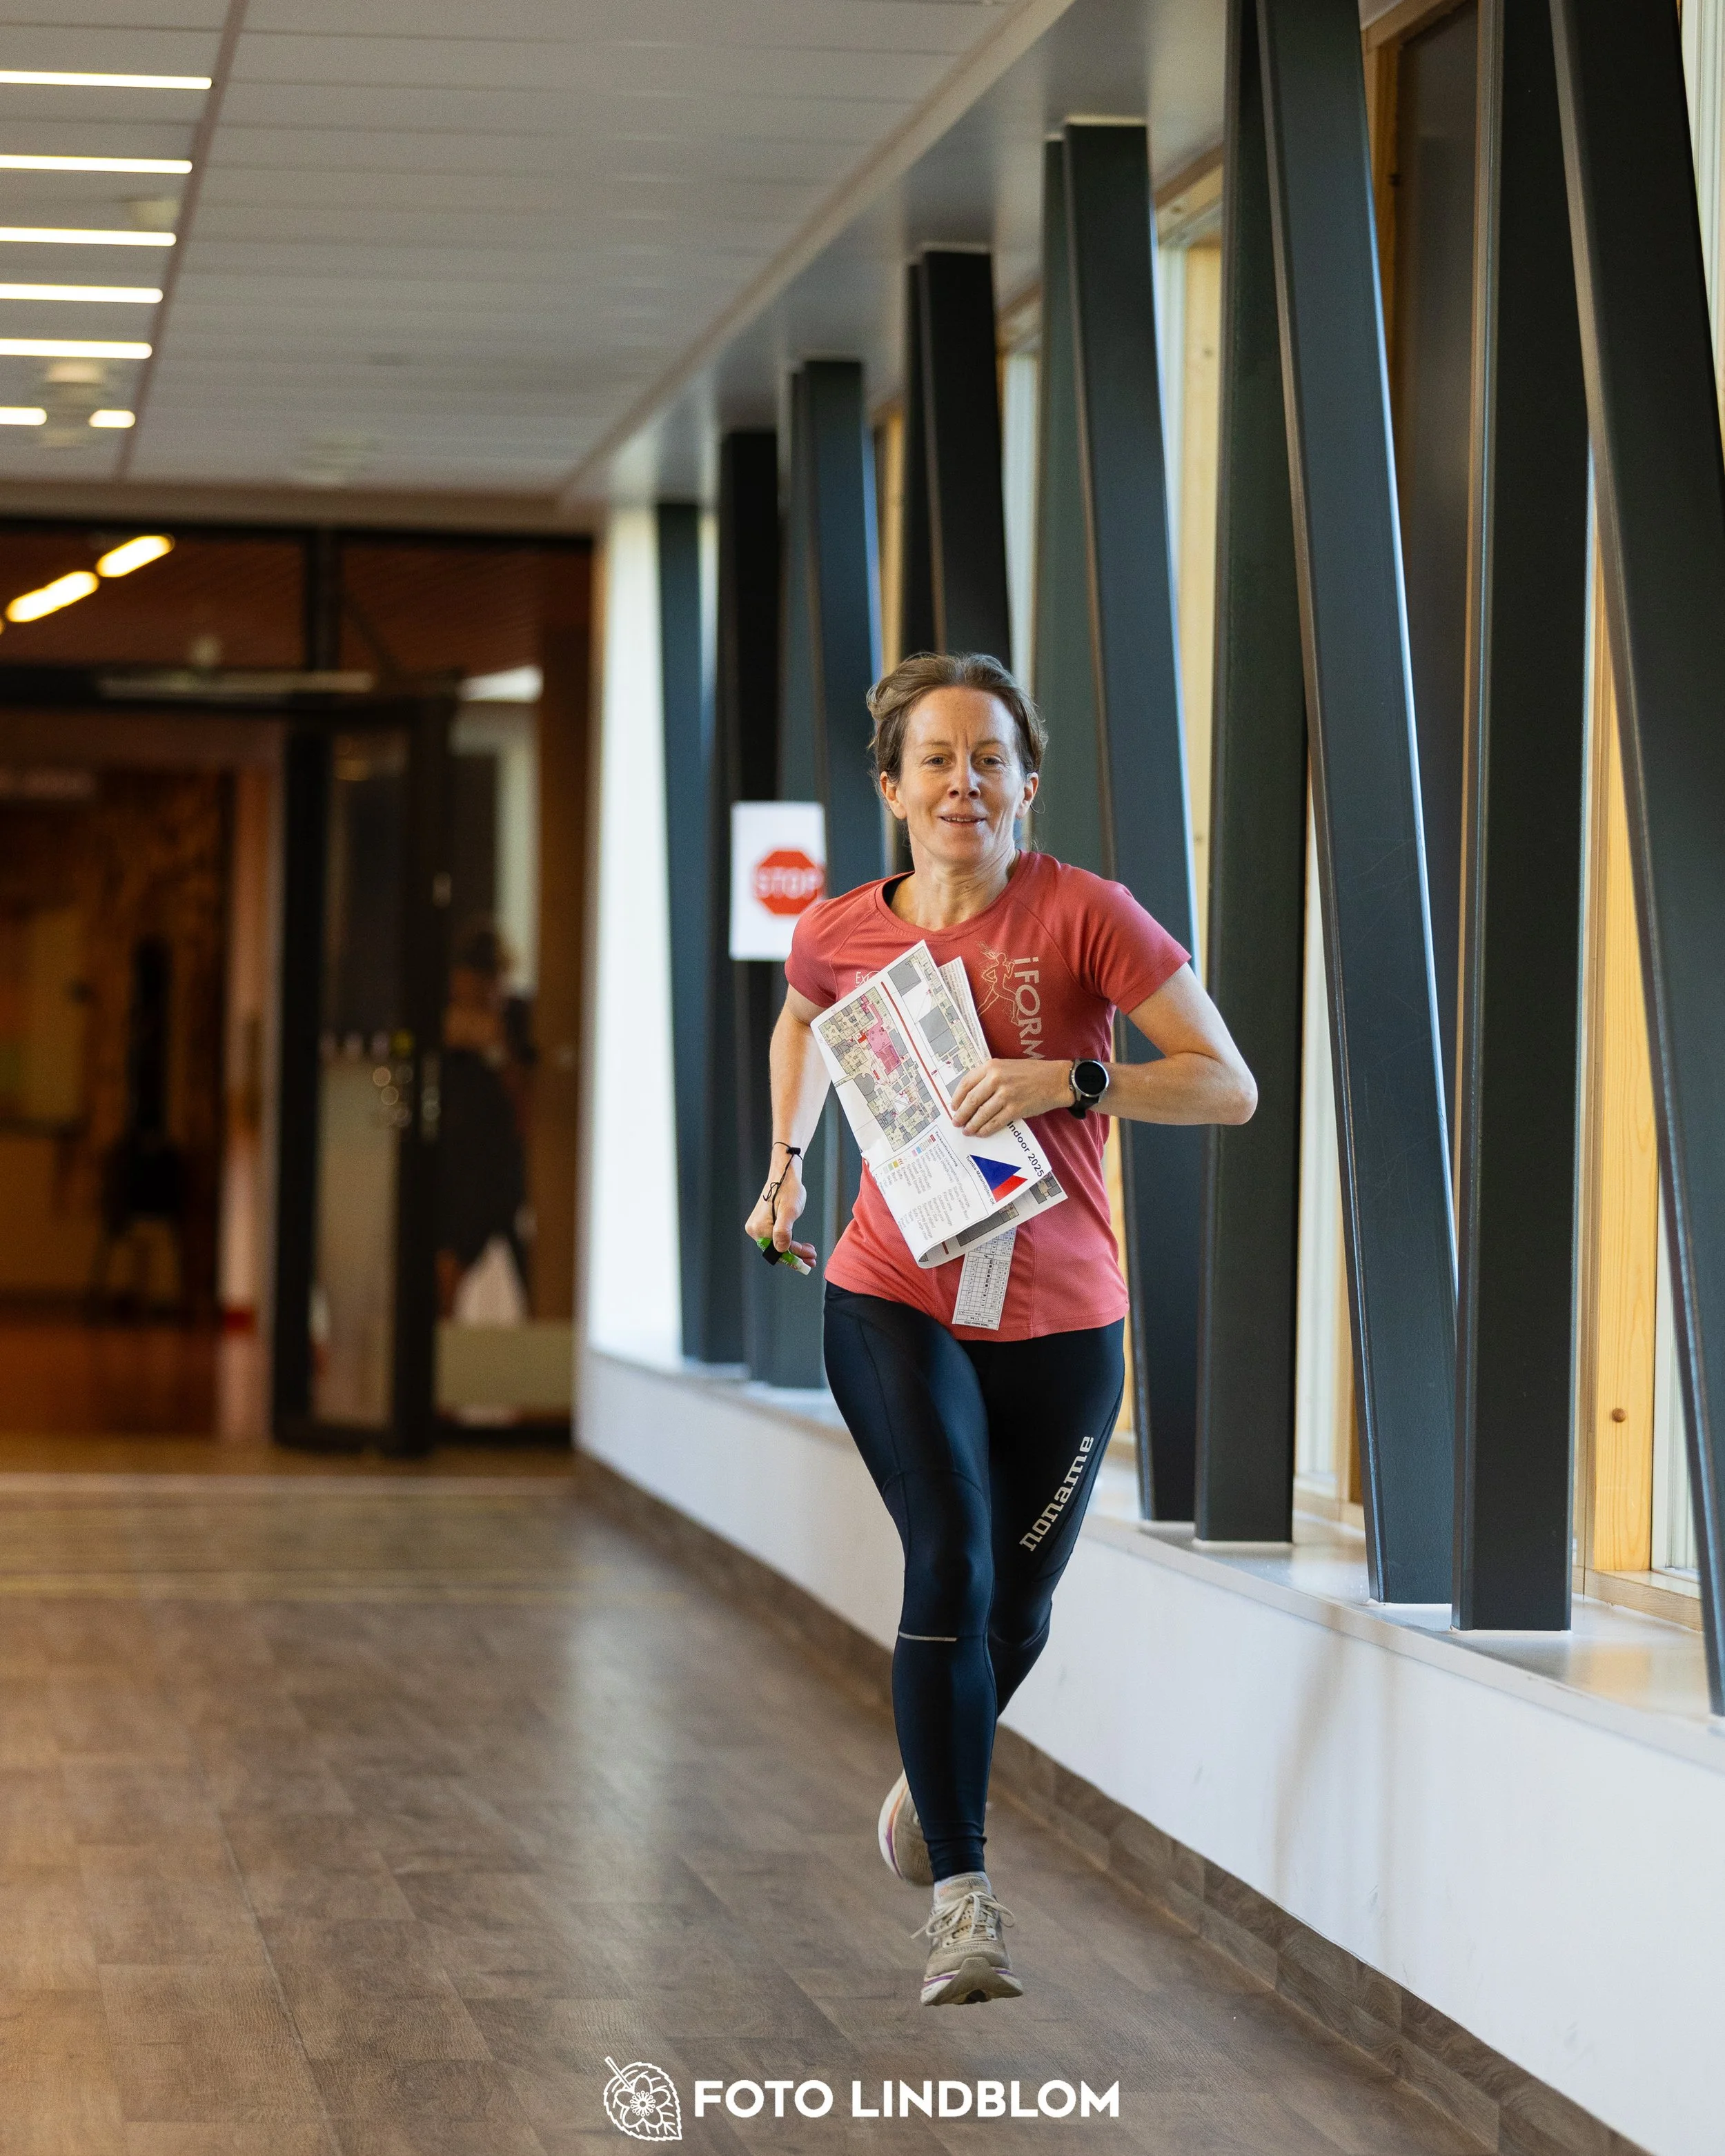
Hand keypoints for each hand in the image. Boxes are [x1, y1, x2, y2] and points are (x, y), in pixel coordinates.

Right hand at [744, 1151, 817, 1264]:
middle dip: (796, 1256)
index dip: (795, 1257)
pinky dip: (790, 1242)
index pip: (778, 1250)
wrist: (785, 1174)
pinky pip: (776, 1237)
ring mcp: (758, 1226)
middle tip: (812, 1259)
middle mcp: (754, 1229)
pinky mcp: (763, 1223)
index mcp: (759, 1228)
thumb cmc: (788, 1189)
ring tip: (810, 1252)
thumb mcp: (789, 1211)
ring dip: (795, 1250)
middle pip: (777, 1249)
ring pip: (778, 1245)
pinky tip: (802, 1245)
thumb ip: (783, 1231)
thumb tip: (781, 1249)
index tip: (810, 1260)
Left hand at [949, 1058, 1080, 1138]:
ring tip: (967, 1131)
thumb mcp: (1006, 1066)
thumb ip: (988, 1077)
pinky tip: (981, 1133)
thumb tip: (971, 1095)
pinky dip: (985, 1130)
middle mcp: (996, 1079)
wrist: (1055, 1080)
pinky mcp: (1015, 1109)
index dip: (957, 1098)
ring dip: (972, 1125)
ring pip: (981, 1114)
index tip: (953, 1107)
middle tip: (956, 1122)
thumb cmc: (1031, 1073)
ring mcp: (1006, 1095)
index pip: (966, 1083)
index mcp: (991, 1066)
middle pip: (971, 1101)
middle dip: (961, 1115)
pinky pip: (995, 1122)